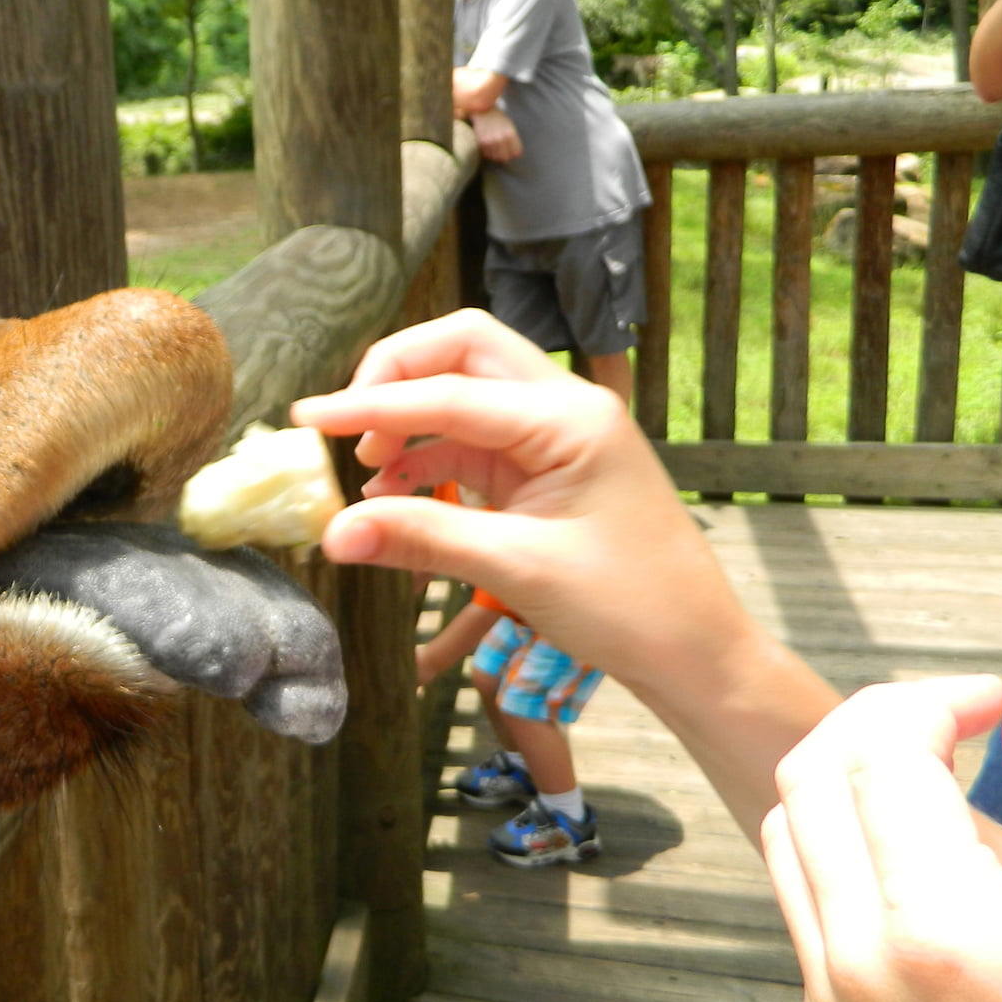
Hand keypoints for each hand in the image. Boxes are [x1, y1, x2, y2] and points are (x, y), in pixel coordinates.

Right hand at [289, 311, 749, 695]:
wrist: (695, 651)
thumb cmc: (630, 607)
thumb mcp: (518, 570)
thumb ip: (421, 537)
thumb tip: (334, 533)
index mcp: (570, 418)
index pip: (448, 392)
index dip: (370, 405)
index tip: (306, 420)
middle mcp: (564, 408)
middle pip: (460, 351)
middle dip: (394, 377)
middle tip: (344, 424)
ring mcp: (554, 435)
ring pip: (462, 392)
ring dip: (407, 419)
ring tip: (363, 473)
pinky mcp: (542, 468)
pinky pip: (469, 440)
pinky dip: (425, 458)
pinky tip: (393, 496)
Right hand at [471, 108, 522, 163]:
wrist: (484, 111)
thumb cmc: (499, 119)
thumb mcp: (510, 126)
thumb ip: (513, 140)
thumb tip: (516, 155)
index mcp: (511, 134)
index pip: (516, 153)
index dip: (514, 154)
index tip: (511, 152)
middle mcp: (501, 138)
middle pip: (505, 158)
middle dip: (504, 157)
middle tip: (502, 153)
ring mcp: (491, 141)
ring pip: (495, 157)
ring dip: (495, 155)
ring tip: (494, 148)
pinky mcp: (482, 142)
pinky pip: (486, 154)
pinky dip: (487, 152)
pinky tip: (488, 146)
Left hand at [764, 677, 1001, 1001]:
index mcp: (937, 935)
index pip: (881, 755)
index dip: (935, 700)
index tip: (992, 696)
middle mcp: (858, 964)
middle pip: (811, 776)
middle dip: (879, 721)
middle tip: (957, 717)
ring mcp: (831, 1000)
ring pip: (788, 832)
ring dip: (849, 778)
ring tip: (939, 774)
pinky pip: (803, 900)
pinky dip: (841, 844)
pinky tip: (922, 852)